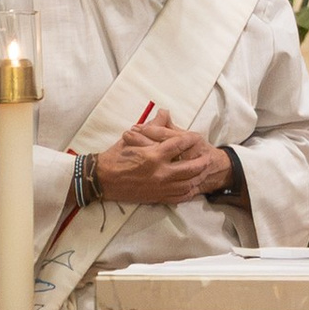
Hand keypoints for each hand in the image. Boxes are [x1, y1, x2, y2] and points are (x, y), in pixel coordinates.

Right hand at [93, 113, 229, 204]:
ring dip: (197, 178)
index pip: (180, 144)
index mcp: (153, 155)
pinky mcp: (155, 197)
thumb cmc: (115, 157)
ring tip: (202, 171)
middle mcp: (159, 172)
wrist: (102, 180)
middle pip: (190, 168)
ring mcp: (159, 187)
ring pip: (187, 184)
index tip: (196, 136)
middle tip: (206, 156)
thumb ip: (153, 126)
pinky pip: (177, 197)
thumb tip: (165, 112)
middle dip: (201, 162)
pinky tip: (191, 187)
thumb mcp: (133, 138)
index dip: (191, 139)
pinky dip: (187, 192)